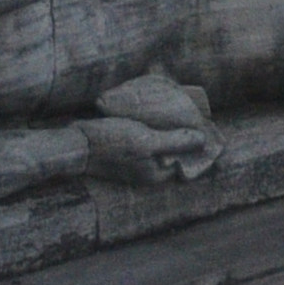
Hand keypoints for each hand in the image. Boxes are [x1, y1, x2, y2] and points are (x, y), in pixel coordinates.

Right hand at [78, 77, 218, 183]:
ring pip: (167, 144)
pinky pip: (153, 139)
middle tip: (197, 114)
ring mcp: (139, 160)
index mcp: (156, 174)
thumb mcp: (146, 142)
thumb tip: (203, 140)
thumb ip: (175, 143)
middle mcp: (149, 170)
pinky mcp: (131, 149)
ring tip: (184, 110)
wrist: (75, 144)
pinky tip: (164, 113)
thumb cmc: (110, 143)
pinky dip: (160, 128)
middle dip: (189, 135)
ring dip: (175, 130)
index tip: (208, 124)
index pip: (189, 162)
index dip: (201, 145)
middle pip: (179, 153)